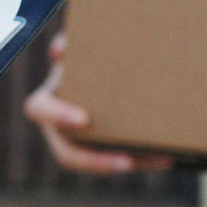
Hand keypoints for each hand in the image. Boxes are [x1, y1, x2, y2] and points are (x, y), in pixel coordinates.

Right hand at [23, 32, 172, 174]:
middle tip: (126, 161)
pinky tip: (166, 156)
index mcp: (48, 99)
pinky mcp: (103, 151)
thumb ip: (68, 42)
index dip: (57, 116)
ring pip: (98, 164)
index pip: (40, 110)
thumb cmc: (88, 55)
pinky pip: (120, 161)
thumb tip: (60, 50)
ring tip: (158, 158)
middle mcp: (58, 127)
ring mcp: (80, 143)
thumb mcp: (78, 47)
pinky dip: (143, 160)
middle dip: (96, 161)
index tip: (84, 119)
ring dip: (128, 163)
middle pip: (67, 153)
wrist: (113, 68)